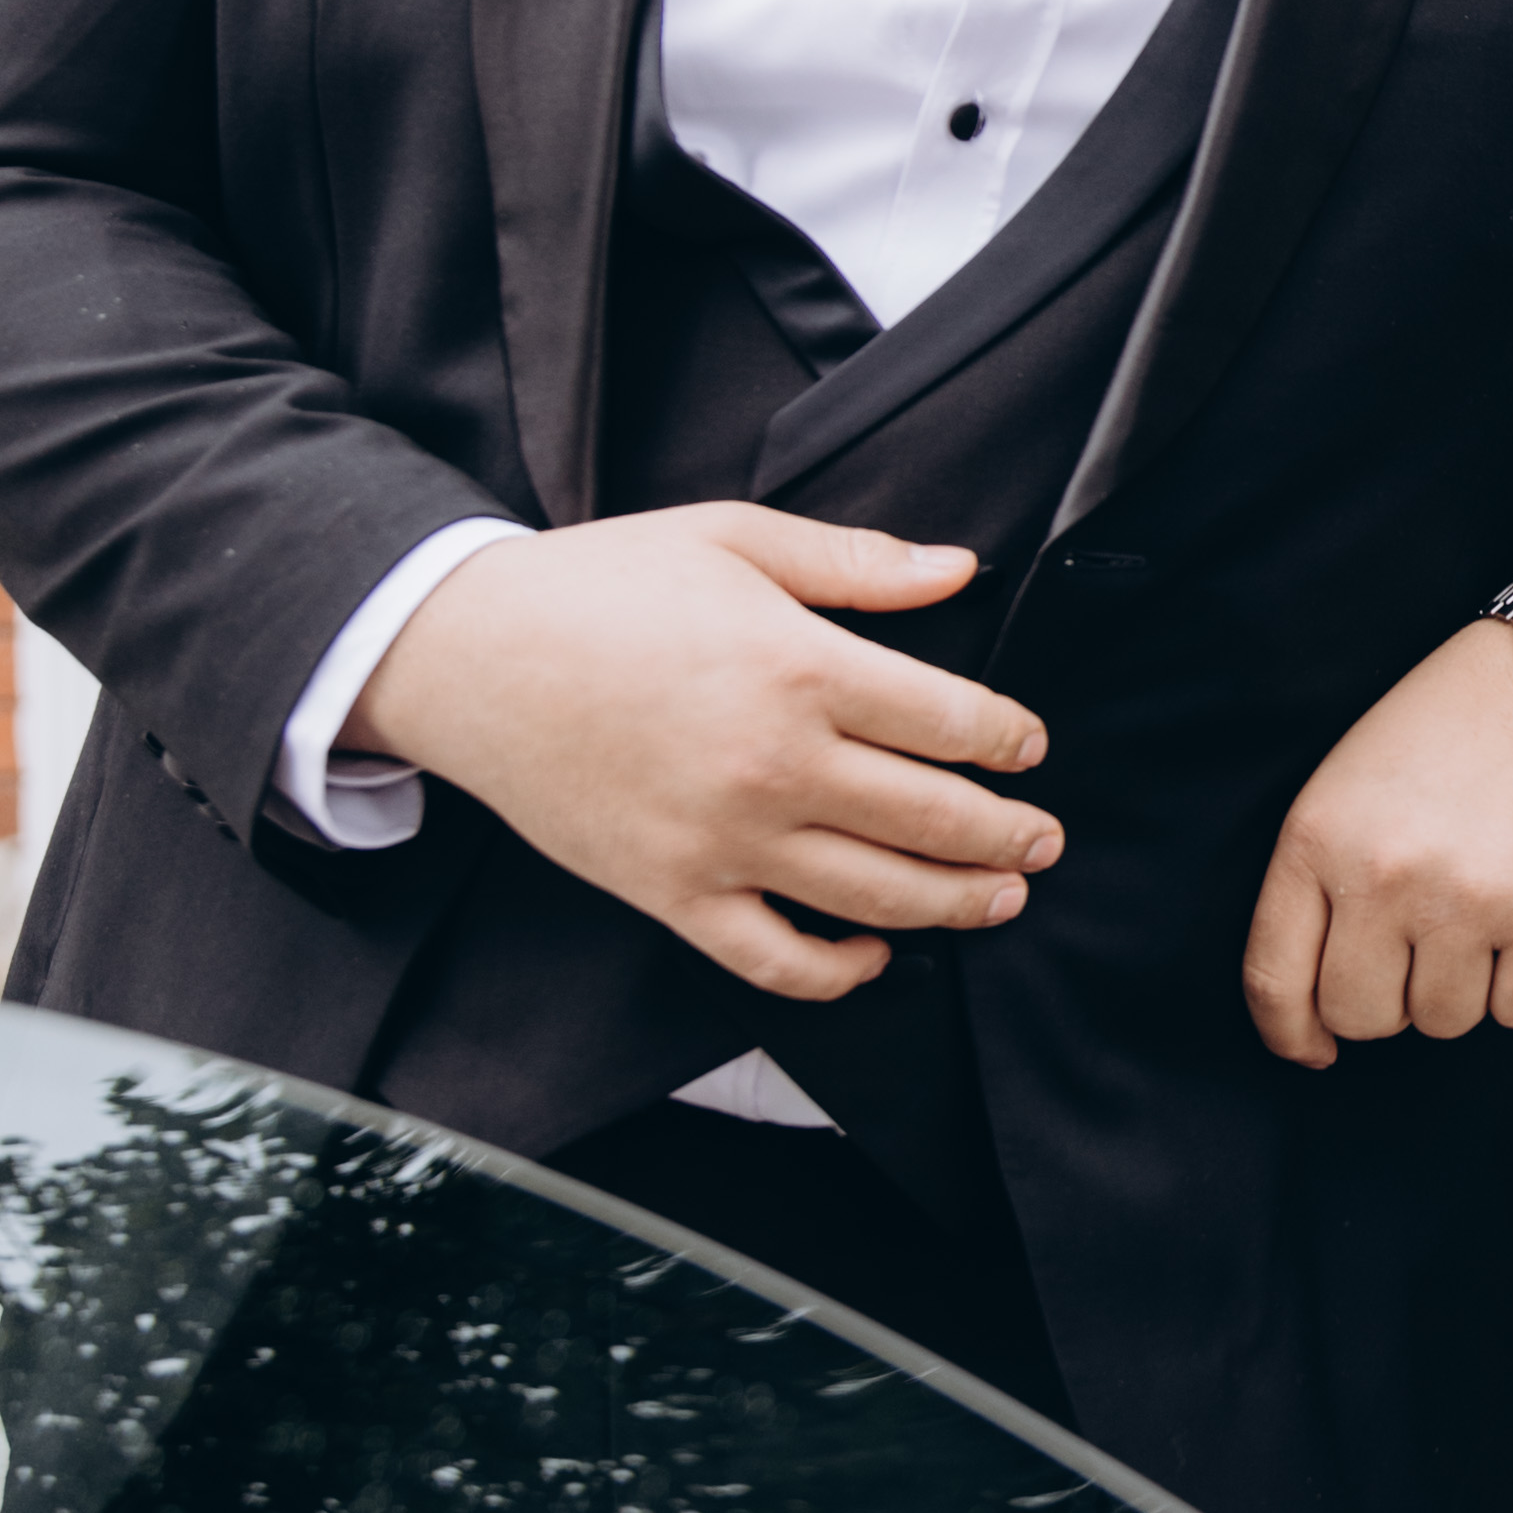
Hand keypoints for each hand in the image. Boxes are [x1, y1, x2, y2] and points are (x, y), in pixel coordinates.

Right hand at [351, 501, 1056, 1001]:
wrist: (467, 655)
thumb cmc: (601, 586)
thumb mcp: (733, 540)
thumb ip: (855, 563)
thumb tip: (960, 569)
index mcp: (799, 667)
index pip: (950, 720)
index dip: (1008, 739)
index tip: (1029, 746)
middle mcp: (774, 764)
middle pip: (932, 818)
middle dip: (1007, 833)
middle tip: (1044, 838)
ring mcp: (724, 840)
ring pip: (875, 896)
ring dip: (955, 903)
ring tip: (1001, 896)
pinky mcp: (674, 894)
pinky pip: (775, 959)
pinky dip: (837, 972)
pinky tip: (876, 955)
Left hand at [1243, 618, 1512, 1070]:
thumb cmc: (1449, 730)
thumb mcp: (1347, 784)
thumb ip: (1320, 886)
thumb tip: (1314, 1018)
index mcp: (1321, 838)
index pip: (1276, 980)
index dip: (1289, 1032)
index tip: (1312, 1045)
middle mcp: (1390, 873)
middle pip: (1363, 1015)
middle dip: (1387, 1000)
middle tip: (1416, 951)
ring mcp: (1473, 897)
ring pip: (1445, 1020)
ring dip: (1460, 987)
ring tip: (1479, 919)